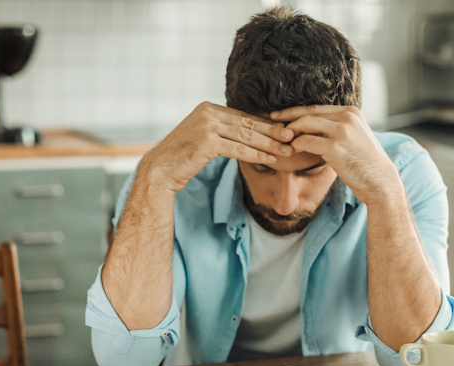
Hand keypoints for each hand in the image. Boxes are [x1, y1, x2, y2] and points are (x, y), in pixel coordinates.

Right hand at [144, 102, 294, 191]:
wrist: (160, 169)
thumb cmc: (182, 157)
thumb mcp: (202, 137)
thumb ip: (220, 131)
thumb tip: (245, 133)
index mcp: (208, 108)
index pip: (243, 116)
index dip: (265, 124)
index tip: (283, 130)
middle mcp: (208, 113)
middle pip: (248, 123)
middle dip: (272, 132)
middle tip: (293, 138)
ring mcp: (207, 126)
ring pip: (246, 136)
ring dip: (269, 144)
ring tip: (287, 151)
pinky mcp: (207, 142)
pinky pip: (238, 149)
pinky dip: (256, 155)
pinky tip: (270, 160)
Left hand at [270, 105, 400, 202]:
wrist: (379, 181)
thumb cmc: (363, 163)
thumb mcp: (352, 137)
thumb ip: (335, 128)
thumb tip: (309, 128)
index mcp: (350, 112)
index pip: (316, 107)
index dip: (295, 111)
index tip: (280, 115)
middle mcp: (347, 117)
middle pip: (308, 112)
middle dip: (286, 117)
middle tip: (270, 122)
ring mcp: (342, 131)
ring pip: (305, 124)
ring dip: (289, 132)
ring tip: (280, 141)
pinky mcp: (335, 147)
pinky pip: (306, 141)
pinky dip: (295, 146)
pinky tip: (290, 152)